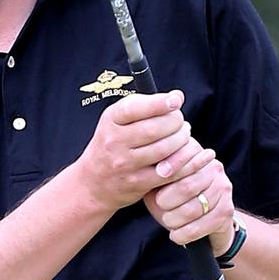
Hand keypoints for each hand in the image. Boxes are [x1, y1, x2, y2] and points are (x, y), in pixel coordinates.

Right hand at [68, 90, 196, 210]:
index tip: (175, 100)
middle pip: (153, 129)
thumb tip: (177, 96)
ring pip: (163, 149)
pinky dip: (182, 160)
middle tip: (181, 121)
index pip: (133, 109)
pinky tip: (184, 153)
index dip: (158, 103)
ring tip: (184, 135)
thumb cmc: (112, 143)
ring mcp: (125, 164)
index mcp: (111, 121)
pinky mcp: (137, 182)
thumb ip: (146, 105)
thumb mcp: (118, 119)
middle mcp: (115, 142)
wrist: (93, 181)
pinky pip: (168, 171)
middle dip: (175, 122)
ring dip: (181, 140)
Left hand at [144, 146, 235, 252]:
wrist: (202, 216)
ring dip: (175, 219)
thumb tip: (151, 170)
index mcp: (196, 154)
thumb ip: (156, 174)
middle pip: (187, 187)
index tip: (152, 186)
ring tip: (167, 221)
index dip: (165, 175)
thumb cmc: (172, 196)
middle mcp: (213, 167)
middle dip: (168, 202)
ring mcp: (223, 188)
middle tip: (160, 206)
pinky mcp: (227, 209)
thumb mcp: (160, 182)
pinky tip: (176, 235)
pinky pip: (203, 225)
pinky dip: (185, 234)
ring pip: (194, 208)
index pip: (180, 163)